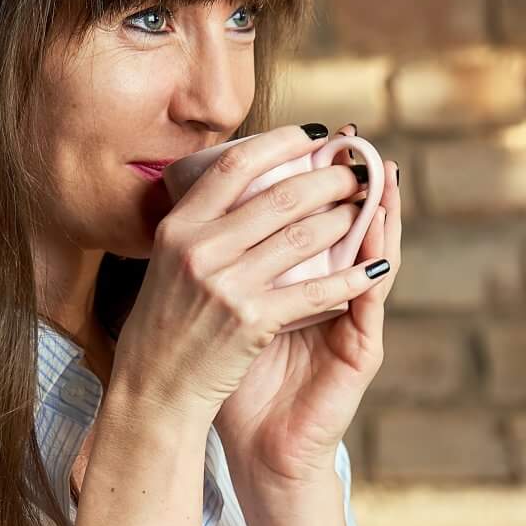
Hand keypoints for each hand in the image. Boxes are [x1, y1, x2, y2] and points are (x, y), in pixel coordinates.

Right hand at [105, 124, 392, 428]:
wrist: (153, 390)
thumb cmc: (165, 326)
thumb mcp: (168, 264)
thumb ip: (199, 226)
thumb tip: (242, 180)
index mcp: (177, 227)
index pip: (234, 166)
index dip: (281, 142)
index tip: (315, 135)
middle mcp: (197, 249)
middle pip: (277, 196)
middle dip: (328, 179)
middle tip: (355, 173)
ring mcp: (224, 284)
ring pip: (301, 237)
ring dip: (344, 220)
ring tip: (365, 211)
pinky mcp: (250, 321)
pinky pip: (313, 291)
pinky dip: (348, 278)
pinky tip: (371, 269)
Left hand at [214, 126, 399, 493]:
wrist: (262, 451)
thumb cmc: (238, 385)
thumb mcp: (226, 317)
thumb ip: (225, 276)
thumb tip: (187, 226)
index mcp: (300, 287)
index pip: (314, 225)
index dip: (314, 184)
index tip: (310, 140)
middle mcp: (332, 300)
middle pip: (350, 230)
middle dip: (351, 185)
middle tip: (354, 141)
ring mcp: (352, 324)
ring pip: (373, 257)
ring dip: (381, 214)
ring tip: (382, 174)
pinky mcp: (362, 350)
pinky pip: (371, 300)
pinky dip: (375, 265)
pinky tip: (379, 236)